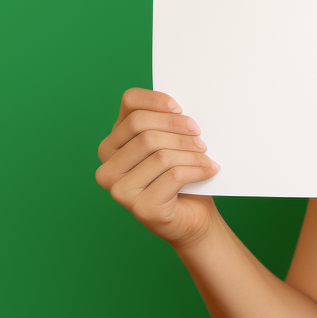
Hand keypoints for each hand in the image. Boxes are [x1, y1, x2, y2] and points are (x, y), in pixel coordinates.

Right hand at [96, 87, 221, 247]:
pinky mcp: (140, 207)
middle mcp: (107, 167)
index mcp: (112, 144)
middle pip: (143, 129)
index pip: (129, 104)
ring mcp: (119, 190)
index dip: (156, 100)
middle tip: (201, 137)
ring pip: (160, 154)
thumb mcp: (169, 144)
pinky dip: (197, 169)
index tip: (181, 108)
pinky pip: (174, 176)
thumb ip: (165, 124)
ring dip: (192, 152)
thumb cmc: (180, 177)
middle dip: (178, 129)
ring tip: (207, 156)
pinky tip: (209, 170)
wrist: (192, 217)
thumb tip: (179, 106)